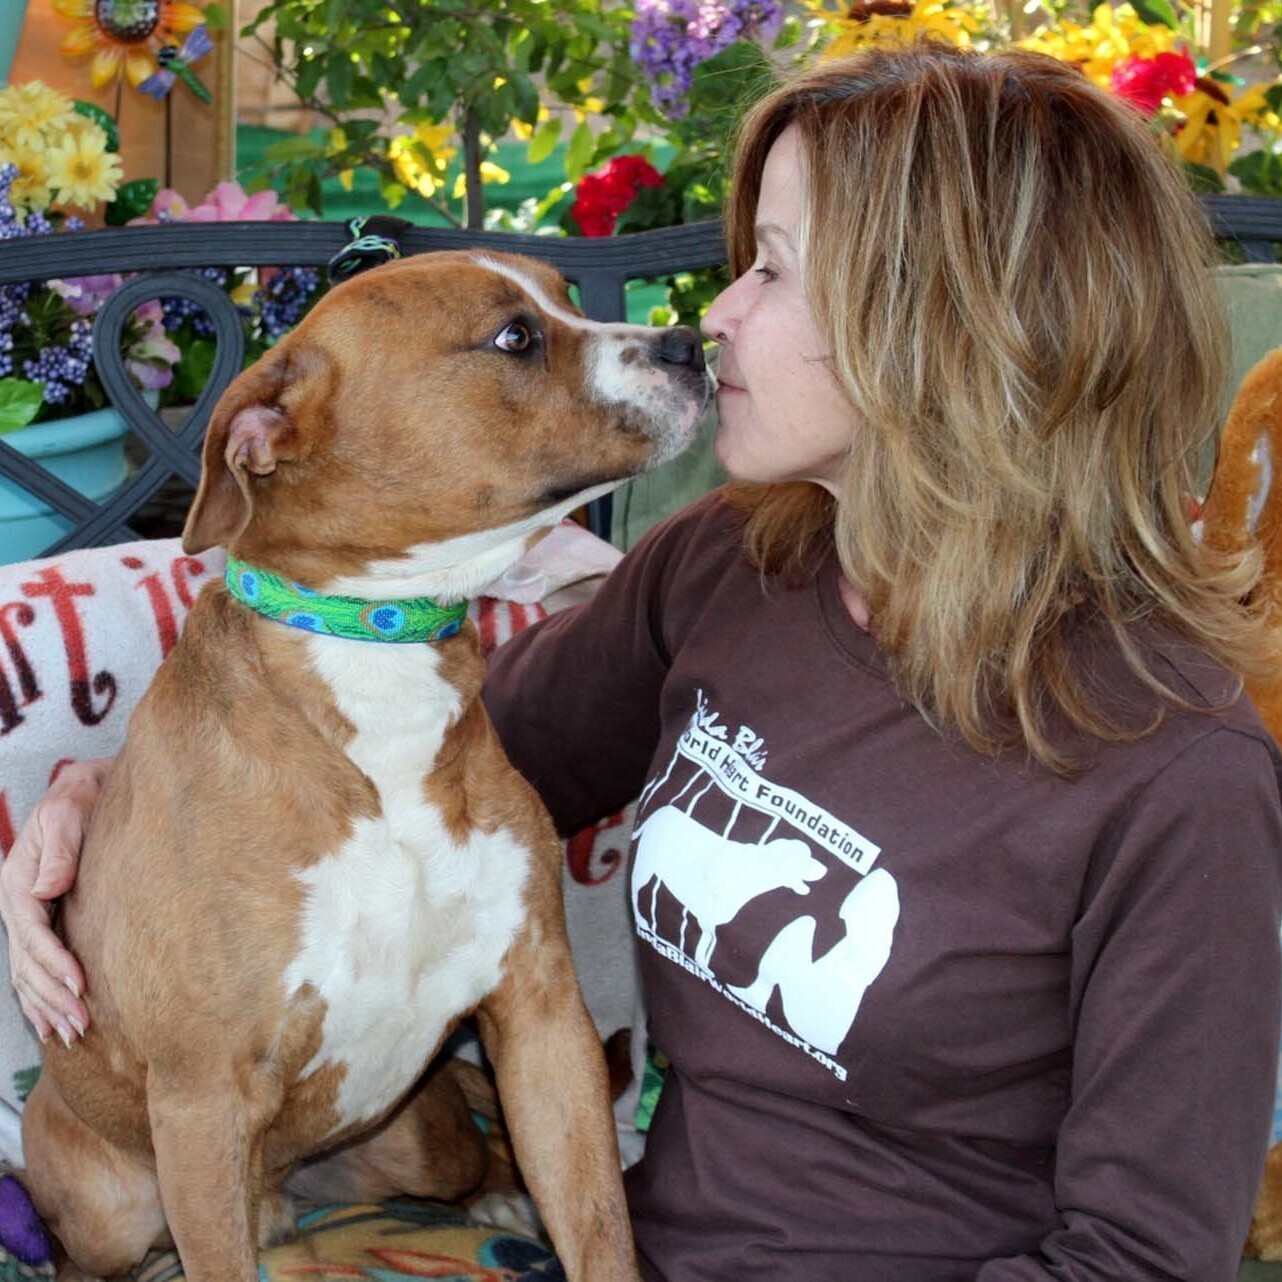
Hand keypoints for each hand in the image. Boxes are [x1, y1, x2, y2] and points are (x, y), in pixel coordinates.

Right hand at [0, 758, 110, 1045]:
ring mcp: (25, 917)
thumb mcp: (68, 814)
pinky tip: (48, 1024)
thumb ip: (61, 850)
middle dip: (53, 996)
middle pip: (28, 962)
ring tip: (71, 1033)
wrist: (83, 789)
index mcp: (18, 882)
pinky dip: (38, 998)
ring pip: (28, 973)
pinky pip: (31, 968)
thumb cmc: (80, 798)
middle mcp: (16, 904)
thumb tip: (48, 889)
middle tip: (80, 1024)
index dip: (54, 962)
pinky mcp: (40, 923)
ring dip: (46, 1005)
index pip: (34, 932)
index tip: (80, 984)